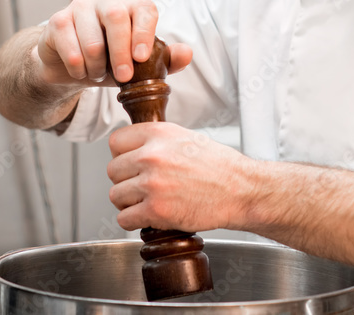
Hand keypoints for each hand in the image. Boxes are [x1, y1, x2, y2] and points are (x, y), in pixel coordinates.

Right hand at [34, 0, 192, 88]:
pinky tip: (82, 71)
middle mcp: (107, 1)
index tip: (141, 57)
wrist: (72, 66)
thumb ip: (166, 60)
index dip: (145, 31)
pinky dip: (78, 67)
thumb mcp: (141, 66)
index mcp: (131, 7)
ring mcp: (81, 7)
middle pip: (116, 16)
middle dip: (121, 52)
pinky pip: (69, 46)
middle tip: (124, 77)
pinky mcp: (58, 21)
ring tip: (98, 75)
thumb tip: (187, 54)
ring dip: (97, 66)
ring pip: (92, 37)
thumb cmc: (112, 61)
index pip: (144, 8)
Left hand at [106, 122, 254, 231]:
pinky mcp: (155, 210)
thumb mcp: (186, 138)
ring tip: (147, 202)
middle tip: (142, 187)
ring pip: (116, 195)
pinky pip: (124, 219)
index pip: (116, 141)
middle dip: (125, 181)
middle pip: (113, 171)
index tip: (130, 164)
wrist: (240, 191)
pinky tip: (149, 216)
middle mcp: (152, 155)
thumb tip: (132, 149)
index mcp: (159, 134)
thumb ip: (157, 141)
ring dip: (128, 202)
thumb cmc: (219, 167)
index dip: (122, 155)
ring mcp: (152, 183)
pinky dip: (134, 221)